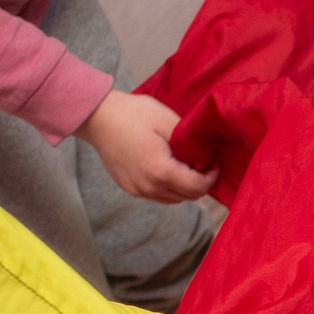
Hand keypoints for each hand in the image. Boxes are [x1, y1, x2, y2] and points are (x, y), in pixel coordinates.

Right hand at [76, 90, 216, 202]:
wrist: (98, 117)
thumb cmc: (134, 114)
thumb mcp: (169, 122)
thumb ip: (191, 144)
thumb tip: (206, 158)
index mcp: (160, 171)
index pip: (198, 187)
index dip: (212, 176)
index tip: (214, 162)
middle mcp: (149, 186)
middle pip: (188, 196)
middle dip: (201, 182)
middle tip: (204, 163)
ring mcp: (137, 190)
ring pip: (174, 199)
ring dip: (185, 187)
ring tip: (187, 166)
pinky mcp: (129, 188)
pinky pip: (158, 195)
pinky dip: (169, 187)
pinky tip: (169, 169)